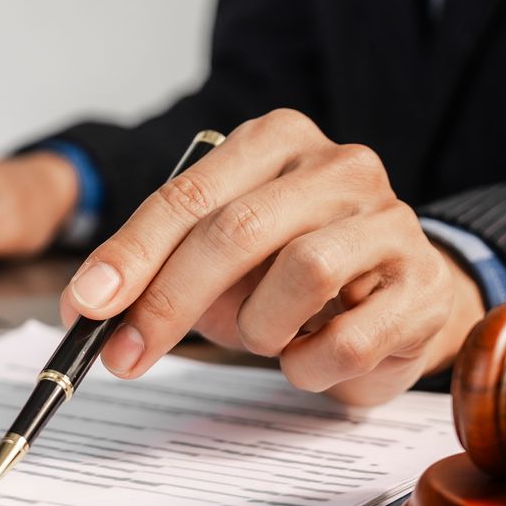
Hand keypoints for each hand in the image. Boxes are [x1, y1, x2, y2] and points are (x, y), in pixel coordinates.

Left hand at [62, 109, 483, 405]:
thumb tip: (94, 308)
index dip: (130, 254)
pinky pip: (347, 339)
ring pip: (300, 275)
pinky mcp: (421, 285)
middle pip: (236, 230)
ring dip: (258, 328)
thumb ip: (166, 269)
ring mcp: (389, 221)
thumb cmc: (299, 272)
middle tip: (127, 356)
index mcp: (278, 141)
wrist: (408, 296)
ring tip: (264, 339)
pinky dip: (308, 364)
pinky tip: (308, 358)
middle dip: (169, 301)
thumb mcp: (226, 257)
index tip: (84, 305)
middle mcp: (339, 166)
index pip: (188, 195)